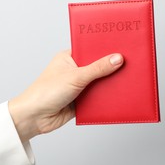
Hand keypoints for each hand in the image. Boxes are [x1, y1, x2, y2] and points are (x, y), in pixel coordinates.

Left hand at [8, 50, 123, 141]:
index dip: (105, 48)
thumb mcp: (75, 76)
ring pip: (99, 82)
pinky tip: (118, 94)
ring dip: (108, 83)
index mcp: (69, 57)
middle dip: (110, 67)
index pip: (91, 49)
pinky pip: (98, 97)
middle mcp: (74, 70)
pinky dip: (105, 97)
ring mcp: (78, 86)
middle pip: (97, 66)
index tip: (122, 46)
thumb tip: (117, 58)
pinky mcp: (81, 100)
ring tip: (127, 78)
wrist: (34, 118)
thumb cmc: (46, 92)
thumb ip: (98, 68)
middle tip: (129, 63)